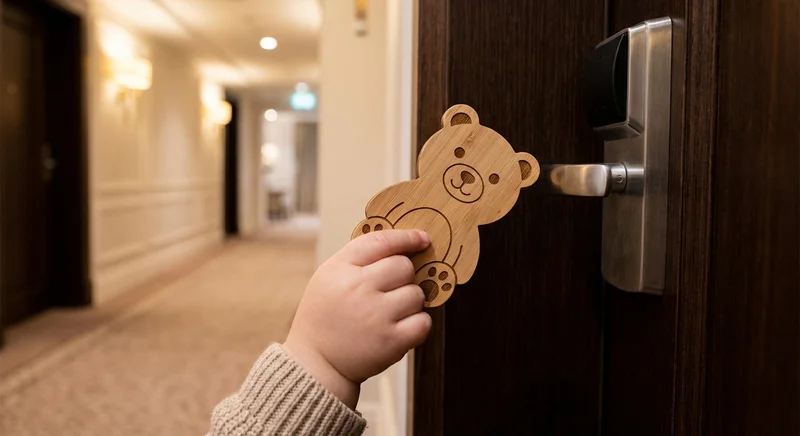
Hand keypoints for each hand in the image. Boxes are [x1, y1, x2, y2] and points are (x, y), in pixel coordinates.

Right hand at [283, 229, 431, 408]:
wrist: (316, 363)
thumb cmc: (325, 316)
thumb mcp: (328, 277)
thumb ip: (359, 258)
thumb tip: (403, 245)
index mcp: (340, 269)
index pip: (381, 241)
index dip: (406, 238)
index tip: (421, 239)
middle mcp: (358, 289)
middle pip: (404, 266)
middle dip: (403, 276)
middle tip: (388, 291)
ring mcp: (376, 316)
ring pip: (417, 294)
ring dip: (410, 302)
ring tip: (389, 313)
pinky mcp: (391, 341)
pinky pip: (424, 322)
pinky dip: (418, 324)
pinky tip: (400, 328)